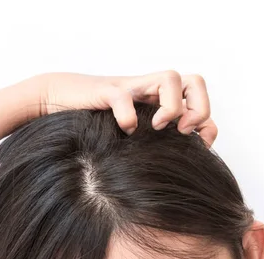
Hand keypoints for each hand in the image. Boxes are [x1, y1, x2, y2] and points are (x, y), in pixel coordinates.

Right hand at [37, 70, 216, 145]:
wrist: (56, 98)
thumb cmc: (91, 121)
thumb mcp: (125, 133)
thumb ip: (145, 143)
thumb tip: (169, 175)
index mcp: (156, 100)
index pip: (199, 99)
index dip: (207, 122)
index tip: (198, 145)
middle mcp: (148, 91)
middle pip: (195, 82)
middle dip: (198, 108)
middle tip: (182, 131)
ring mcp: (130, 88)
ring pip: (170, 77)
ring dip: (171, 106)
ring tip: (157, 127)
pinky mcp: (106, 91)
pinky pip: (123, 96)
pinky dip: (128, 115)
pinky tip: (124, 130)